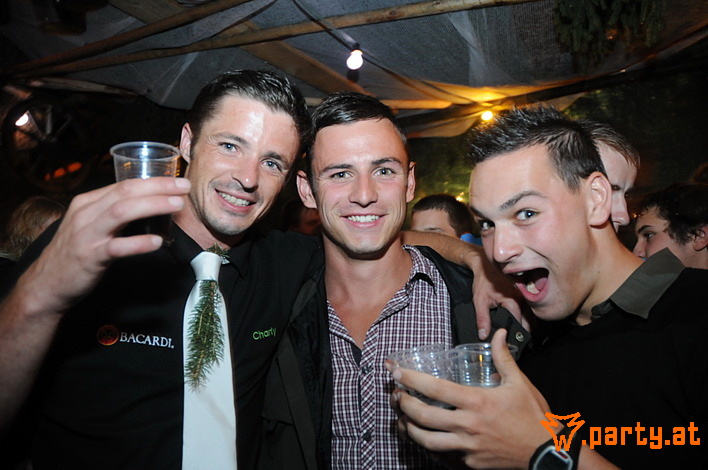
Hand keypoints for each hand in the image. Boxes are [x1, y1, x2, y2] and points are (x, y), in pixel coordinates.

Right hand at [22, 177, 188, 314]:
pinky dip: (138, 243)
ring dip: (152, 206)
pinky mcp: (89, 257)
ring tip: (176, 205)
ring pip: (121, 212)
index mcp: (88, 202)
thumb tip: (151, 206)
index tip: (178, 182)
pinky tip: (157, 241)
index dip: (154, 181)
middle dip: (158, 187)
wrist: (46, 284)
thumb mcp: (92, 225)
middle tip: (184, 187)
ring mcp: (87, 235)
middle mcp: (86, 214)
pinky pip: (117, 247)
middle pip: (125, 193)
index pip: (124, 184)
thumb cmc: (76, 252)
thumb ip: (115, 213)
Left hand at [393, 329, 550, 468]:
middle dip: (403, 404)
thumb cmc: (533, 416)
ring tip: (402, 418)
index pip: (435, 388)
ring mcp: (468, 447)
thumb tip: (499, 334)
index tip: (396, 372)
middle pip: (424, 416)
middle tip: (395, 394)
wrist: (547, 452)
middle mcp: (468, 425)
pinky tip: (424, 437)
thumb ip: (503, 357)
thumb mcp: (518, 383)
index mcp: (477, 401)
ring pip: (427, 440)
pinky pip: (443, 455)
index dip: (411, 379)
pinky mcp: (470, 462)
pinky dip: (430, 445)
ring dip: (409, 428)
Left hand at [465, 251, 529, 338]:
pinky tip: (524, 321)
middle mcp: (523, 297)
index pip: (519, 322)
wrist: (486, 264)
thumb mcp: (479, 300)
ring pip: (533, 314)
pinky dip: (529, 315)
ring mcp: (526, 294)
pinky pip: (531, 307)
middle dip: (525, 331)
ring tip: (522, 333)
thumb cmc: (483, 281)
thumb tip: (484, 335)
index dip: (516, 334)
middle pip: (530, 320)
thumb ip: (482, 319)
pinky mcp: (526, 291)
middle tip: (520, 341)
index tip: (512, 343)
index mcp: (512, 300)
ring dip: (530, 323)